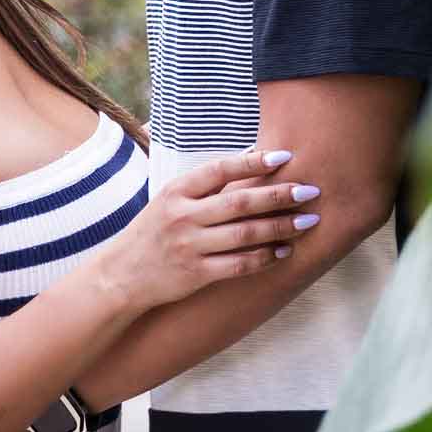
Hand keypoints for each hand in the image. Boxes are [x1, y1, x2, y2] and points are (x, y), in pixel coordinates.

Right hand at [96, 147, 322, 310]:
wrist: (121, 275)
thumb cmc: (153, 232)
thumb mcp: (169, 199)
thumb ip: (204, 184)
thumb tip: (251, 157)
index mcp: (176, 191)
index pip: (220, 169)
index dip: (253, 161)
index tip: (285, 156)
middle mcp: (183, 216)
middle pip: (240, 202)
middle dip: (279, 195)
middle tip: (310, 191)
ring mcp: (190, 246)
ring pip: (245, 234)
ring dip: (281, 227)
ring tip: (307, 221)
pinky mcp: (196, 274)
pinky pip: (239, 264)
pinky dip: (264, 258)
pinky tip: (284, 251)